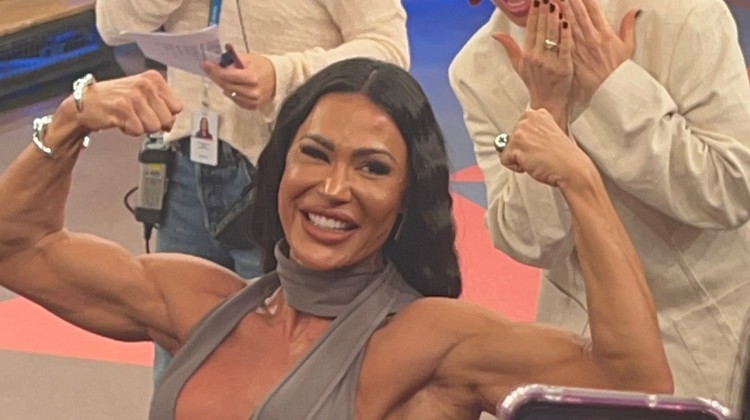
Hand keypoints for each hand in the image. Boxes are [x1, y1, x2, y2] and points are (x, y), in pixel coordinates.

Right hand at [74, 70, 181, 135]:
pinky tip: (120, 120)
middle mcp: (145, 84)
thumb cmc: (115, 99)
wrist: (86, 102)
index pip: (177, 107)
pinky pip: (138, 131)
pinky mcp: (123, 109)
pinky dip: (129, 130)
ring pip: (154, 127)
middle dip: (154, 123)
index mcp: (153, 78)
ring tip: (129, 117)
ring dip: (141, 127)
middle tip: (138, 116)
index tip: (152, 112)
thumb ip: (162, 106)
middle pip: (167, 119)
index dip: (165, 115)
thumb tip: (172, 123)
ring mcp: (134, 96)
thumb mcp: (143, 95)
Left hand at [201, 52, 276, 109]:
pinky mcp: (253, 106)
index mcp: (251, 77)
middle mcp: (252, 91)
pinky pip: (236, 100)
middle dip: (215, 76)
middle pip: (226, 85)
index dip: (214, 69)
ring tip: (219, 77)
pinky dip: (230, 93)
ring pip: (229, 93)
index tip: (205, 64)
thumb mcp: (250, 58)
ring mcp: (252, 100)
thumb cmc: (264, 67)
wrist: (279, 79)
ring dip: (222, 84)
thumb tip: (219, 59)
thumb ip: (234, 59)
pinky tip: (229, 87)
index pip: (227, 75)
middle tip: (208, 69)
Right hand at [493, 0, 573, 127]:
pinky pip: (565, 47)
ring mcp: (550, 62)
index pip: (530, 27)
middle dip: (544, 8)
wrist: (548, 103)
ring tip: (557, 1)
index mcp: (527, 54)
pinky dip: (566, 33)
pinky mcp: (564, 67)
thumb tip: (495, 34)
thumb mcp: (519, 65)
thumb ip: (509, 47)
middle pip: (541, 27)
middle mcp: (536, 56)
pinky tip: (567, 20)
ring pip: (552, 34)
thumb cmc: (534, 83)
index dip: (534, 11)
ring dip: (555, 16)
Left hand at [500, 108, 595, 188]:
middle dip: (521, 149)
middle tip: (538, 154)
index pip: (519, 127)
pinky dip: (515, 167)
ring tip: (535, 160)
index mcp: (538, 113)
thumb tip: (515, 139)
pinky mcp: (516, 146)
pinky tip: (530, 165)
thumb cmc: (564, 156)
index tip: (539, 147)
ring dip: (519, 158)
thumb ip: (533, 131)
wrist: (572, 168)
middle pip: (511, 137)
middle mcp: (528, 119)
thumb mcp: (550, 133)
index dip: (527, 142)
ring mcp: (521, 132)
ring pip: (506, 148)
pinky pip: (504, 159)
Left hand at [561, 0, 639, 102]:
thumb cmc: (618, 69)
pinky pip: (563, 41)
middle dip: (570, 0)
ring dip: (561, 10)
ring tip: (553, 0)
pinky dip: (556, 29)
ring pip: (568, 24)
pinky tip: (549, 19)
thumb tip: (634, 10)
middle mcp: (591, 38)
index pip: (594, 10)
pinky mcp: (572, 57)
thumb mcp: (628, 47)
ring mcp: (580, 47)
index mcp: (605, 33)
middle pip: (578, 13)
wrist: (610, 89)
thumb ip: (628, 27)